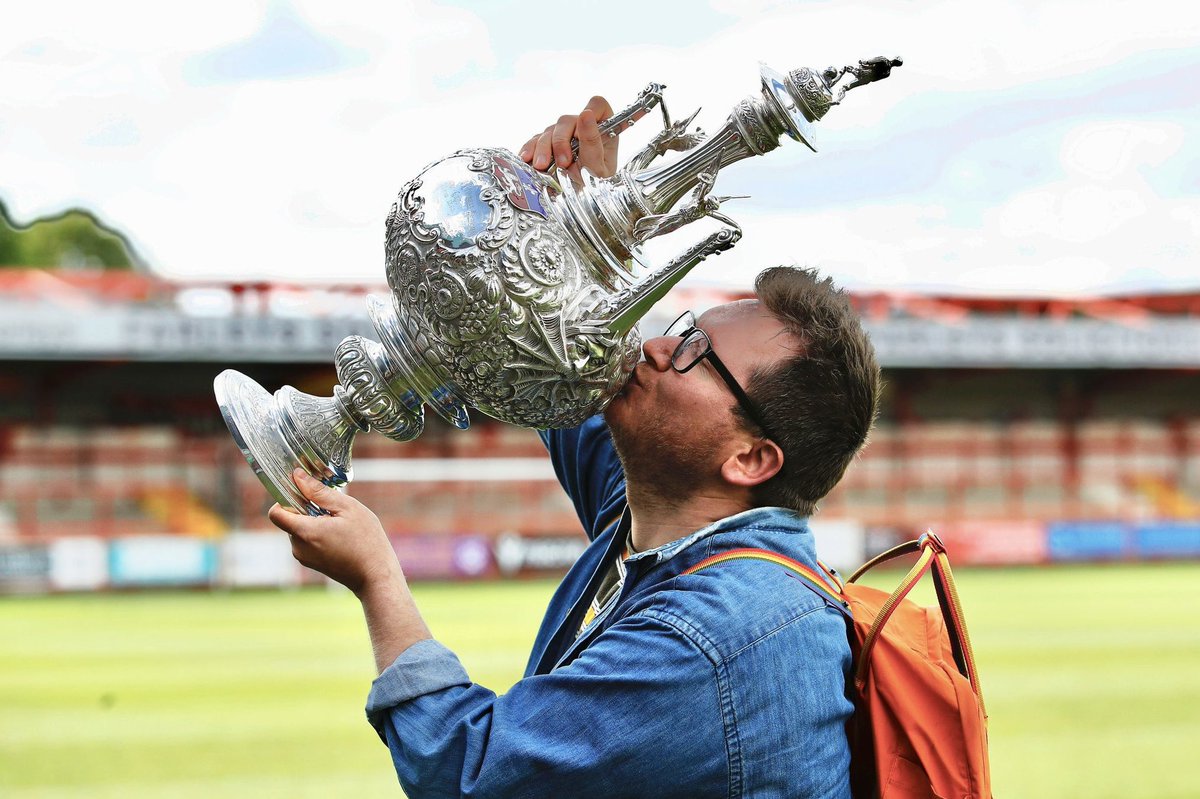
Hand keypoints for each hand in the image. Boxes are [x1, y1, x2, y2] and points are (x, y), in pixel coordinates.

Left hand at [268, 469, 399, 596]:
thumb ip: (320, 492)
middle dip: (306, 509)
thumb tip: (297, 476)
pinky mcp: (311, 563)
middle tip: (332, 509)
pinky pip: (306, 540)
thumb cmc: (367, 541)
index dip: (285, 498)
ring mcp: (304, 557)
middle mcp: (299, 547)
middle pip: (290, 519)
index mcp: (306, 532)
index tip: (303, 492)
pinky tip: (339, 536)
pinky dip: (318, 533)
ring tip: (340, 525)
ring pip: (299, 528)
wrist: (375, 575)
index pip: (276, 513)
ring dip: (314, 521)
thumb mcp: (348, 508)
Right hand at [518, 96, 617, 184]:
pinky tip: (528, 160)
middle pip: (567, 120)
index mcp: (602, 130)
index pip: (597, 105)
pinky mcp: (547, 145)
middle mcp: (582, 129)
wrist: (579, 204)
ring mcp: (563, 135)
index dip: (591, 111)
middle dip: (560, 142)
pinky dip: (529, 150)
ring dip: (543, 148)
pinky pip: (535, 140)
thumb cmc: (595, 187)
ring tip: (541, 167)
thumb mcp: (598, 169)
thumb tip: (586, 114)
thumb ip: (593, 143)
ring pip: (549, 130)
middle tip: (562, 163)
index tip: (582, 129)